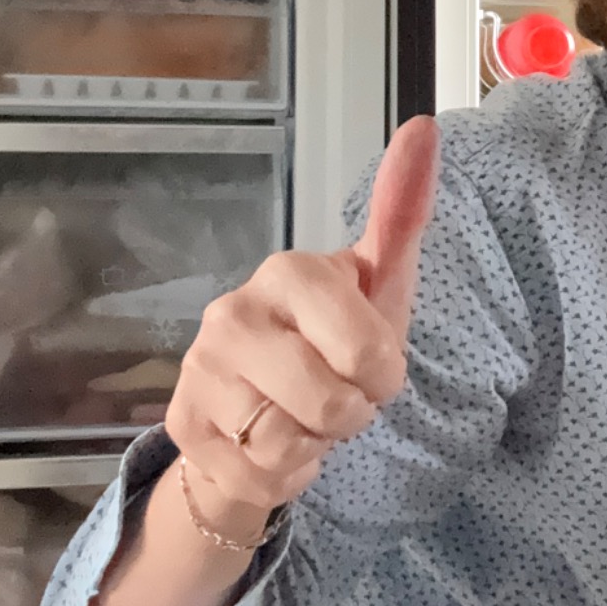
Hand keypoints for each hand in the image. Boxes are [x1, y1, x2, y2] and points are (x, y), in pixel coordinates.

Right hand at [166, 117, 440, 528]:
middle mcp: (232, 313)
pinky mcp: (180, 428)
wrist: (261, 404)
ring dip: (315, 447)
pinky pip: (259, 478)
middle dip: (350, 416)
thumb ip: (402, 211)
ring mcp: (199, 370)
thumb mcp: (379, 282)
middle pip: (331, 407)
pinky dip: (281, 476)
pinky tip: (270, 446)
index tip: (371, 363)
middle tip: (337, 395)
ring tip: (302, 416)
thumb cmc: (331, 338)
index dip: (384, 375)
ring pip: (291, 446)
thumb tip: (426, 126)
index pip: (367, 352)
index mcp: (289, 272)